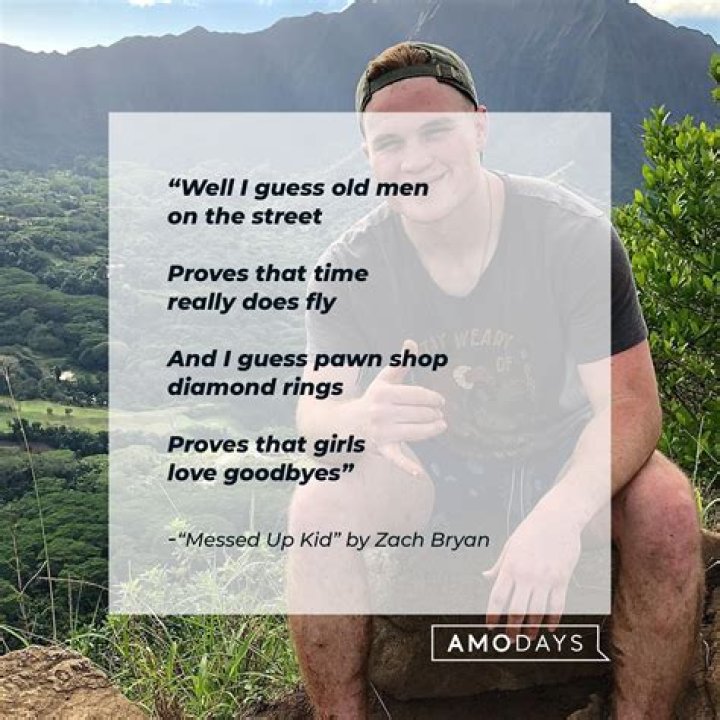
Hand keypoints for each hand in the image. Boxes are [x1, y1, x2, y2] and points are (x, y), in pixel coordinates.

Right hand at [361, 339, 445, 475]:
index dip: (432, 398)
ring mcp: (381, 432)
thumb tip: (412, 342)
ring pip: (415, 432)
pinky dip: (407, 467)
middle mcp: (381, 412)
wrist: (346, 425)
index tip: (440, 401)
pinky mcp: (381, 449)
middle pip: (419, 413)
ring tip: (441, 426)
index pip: (416, 395)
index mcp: (383, 393)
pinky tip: (419, 473)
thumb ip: (401, 363)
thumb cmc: (371, 400)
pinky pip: (396, 459)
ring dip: (432, 429)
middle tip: (439, 415)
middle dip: (433, 414)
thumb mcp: (383, 380)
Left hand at [483, 505, 581, 640]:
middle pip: (516, 609)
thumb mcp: (510, 546)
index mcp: (510, 566)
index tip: (490, 626)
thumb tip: (484, 576)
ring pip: (537, 612)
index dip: (493, 614)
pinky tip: (549, 627)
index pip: (498, 597)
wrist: (557, 518)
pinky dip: (553, 619)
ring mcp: (545, 578)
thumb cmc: (531, 530)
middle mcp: (526, 575)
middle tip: (510, 639)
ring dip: (532, 628)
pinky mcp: (562, 579)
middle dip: (512, 628)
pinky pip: (557, 605)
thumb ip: (499, 565)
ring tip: (528, 637)